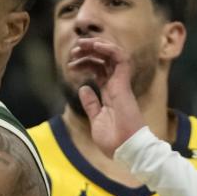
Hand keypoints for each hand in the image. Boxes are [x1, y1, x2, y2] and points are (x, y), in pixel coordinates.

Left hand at [73, 38, 145, 156]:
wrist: (126, 150)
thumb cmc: (114, 140)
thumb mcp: (96, 119)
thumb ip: (91, 103)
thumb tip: (83, 89)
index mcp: (110, 94)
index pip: (100, 70)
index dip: (86, 62)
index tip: (70, 64)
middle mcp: (116, 86)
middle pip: (104, 60)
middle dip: (89, 51)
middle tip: (74, 50)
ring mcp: (121, 85)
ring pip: (113, 55)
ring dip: (96, 46)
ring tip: (80, 45)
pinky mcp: (124, 85)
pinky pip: (121, 59)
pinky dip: (109, 49)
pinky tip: (96, 46)